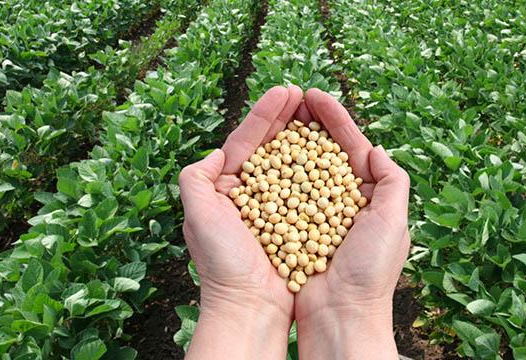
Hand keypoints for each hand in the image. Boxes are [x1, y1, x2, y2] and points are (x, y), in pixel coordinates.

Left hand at [178, 85, 302, 358]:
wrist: (250, 307)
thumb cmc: (222, 263)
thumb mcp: (197, 215)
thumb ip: (196, 178)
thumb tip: (216, 153)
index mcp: (225, 189)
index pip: (245, 142)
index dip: (264, 114)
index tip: (285, 90)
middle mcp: (250, 195)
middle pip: (270, 147)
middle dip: (285, 118)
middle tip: (303, 93)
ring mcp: (275, 207)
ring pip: (290, 163)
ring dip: (303, 137)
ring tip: (317, 112)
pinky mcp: (296, 222)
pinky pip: (308, 189)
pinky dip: (317, 168)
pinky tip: (329, 151)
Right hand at [293, 88, 410, 359]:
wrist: (339, 316)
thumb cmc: (370, 272)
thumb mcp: (393, 221)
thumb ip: (392, 181)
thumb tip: (375, 147)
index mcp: (368, 196)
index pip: (351, 146)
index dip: (334, 119)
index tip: (314, 94)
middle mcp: (340, 201)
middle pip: (323, 151)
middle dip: (309, 123)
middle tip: (291, 96)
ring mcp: (313, 213)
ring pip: (299, 168)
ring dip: (289, 140)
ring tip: (275, 115)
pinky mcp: (290, 226)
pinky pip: (280, 194)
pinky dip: (272, 172)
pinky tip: (261, 154)